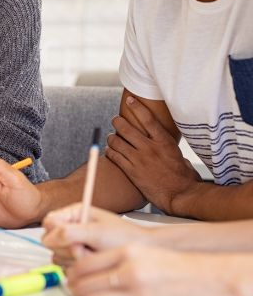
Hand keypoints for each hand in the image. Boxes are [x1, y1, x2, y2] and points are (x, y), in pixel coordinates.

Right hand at [41, 203, 151, 265]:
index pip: (49, 223)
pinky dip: (80, 268)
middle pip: (51, 242)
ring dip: (75, 260)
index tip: (73, 240)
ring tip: (94, 256)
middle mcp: (72, 228)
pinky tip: (95, 264)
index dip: (56, 234)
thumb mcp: (97, 233)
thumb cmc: (125, 238)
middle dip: (69, 249)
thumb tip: (47, 239)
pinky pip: (67, 268)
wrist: (145, 253)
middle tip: (87, 249)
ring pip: (58, 256)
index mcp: (74, 214)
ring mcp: (74, 245)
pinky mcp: (78, 260)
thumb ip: (70, 233)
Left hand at [66, 245, 240, 295]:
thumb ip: (112, 257)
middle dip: (74, 291)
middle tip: (74, 292)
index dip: (72, 273)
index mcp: (125, 253)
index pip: (83, 264)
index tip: (71, 277)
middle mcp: (129, 273)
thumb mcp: (139, 250)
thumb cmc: (174, 264)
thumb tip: (84, 267)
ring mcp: (137, 295)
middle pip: (84, 285)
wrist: (208, 279)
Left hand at [106, 96, 200, 213]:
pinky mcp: (132, 171)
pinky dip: (110, 152)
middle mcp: (150, 148)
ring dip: (111, 138)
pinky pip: (114, 156)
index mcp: (164, 142)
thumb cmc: (185, 178)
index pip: (148, 119)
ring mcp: (139, 159)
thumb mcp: (181, 158)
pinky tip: (110, 151)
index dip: (137, 107)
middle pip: (126, 128)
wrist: (180, 196)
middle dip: (117, 122)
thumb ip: (169, 149)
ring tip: (111, 138)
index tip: (130, 100)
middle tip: (115, 121)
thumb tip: (166, 146)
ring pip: (116, 141)